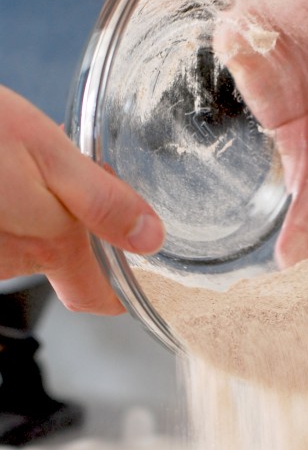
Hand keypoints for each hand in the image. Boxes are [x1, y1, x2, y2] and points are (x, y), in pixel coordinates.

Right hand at [0, 86, 164, 312]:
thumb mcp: (47, 152)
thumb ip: (100, 200)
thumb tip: (149, 238)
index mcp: (51, 244)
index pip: (96, 297)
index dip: (119, 291)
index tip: (134, 273)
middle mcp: (13, 261)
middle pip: (59, 259)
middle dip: (71, 225)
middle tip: (70, 175)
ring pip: (24, 241)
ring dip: (34, 209)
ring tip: (21, 163)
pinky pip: (0, 229)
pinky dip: (6, 204)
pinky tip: (0, 169)